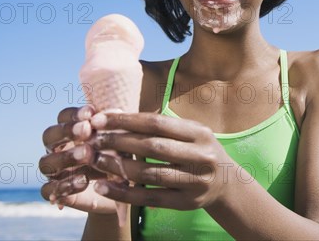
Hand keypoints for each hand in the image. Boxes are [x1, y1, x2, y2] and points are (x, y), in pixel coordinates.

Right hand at [39, 106, 115, 213]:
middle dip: (66, 131)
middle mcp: (58, 150)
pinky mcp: (57, 194)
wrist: (126, 189)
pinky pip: (48, 191)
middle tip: (86, 130)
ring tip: (88, 154)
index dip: (74, 114)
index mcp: (72, 132)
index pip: (63, 117)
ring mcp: (55, 172)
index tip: (91, 114)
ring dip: (65, 157)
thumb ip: (116, 128)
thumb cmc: (123, 157)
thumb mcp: (123, 142)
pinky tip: (83, 181)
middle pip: (48, 136)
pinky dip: (63, 185)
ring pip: (45, 162)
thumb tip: (112, 113)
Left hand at [89, 112, 233, 209]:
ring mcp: (196, 181)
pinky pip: (150, 198)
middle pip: (152, 146)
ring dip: (118, 166)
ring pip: (150, 173)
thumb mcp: (189, 133)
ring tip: (95, 160)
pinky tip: (104, 187)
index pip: (157, 123)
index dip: (126, 120)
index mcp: (199, 132)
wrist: (225, 183)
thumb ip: (159, 127)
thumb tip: (116, 115)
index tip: (99, 119)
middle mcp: (201, 155)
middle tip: (92, 139)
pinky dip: (124, 193)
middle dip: (118, 141)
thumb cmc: (197, 151)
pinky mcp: (187, 202)